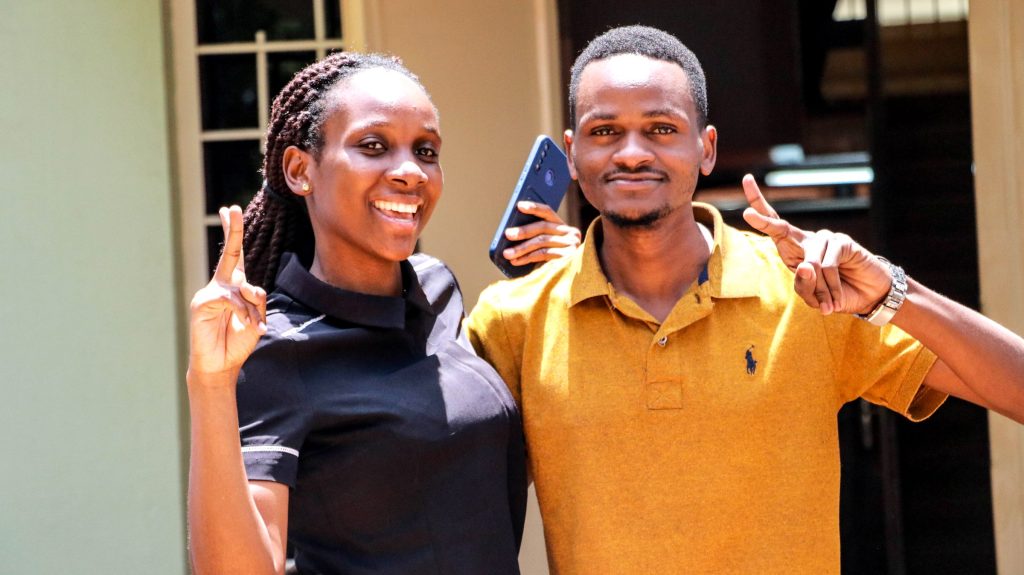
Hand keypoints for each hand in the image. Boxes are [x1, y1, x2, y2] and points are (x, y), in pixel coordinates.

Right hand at [188, 206, 266, 378]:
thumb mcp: (256, 319)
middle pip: (229, 253)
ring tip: (257, 326)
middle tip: (232, 209)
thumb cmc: (237, 342)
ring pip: (241, 287)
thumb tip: (251, 287)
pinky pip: (230, 299)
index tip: (231, 211)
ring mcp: (209, 294)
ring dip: (253, 308)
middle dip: (233, 230)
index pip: (235, 256)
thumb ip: (256, 300)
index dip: (234, 233)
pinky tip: (251, 326)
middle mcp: (221, 286)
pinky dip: (244, 312)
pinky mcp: (202, 304)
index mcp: (234, 287)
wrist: (221, 365)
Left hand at [502, 201, 581, 266]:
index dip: (534, 208)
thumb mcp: (546, 246)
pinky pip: (543, 254)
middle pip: (543, 227)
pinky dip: (527, 258)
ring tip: (507, 253)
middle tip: (508, 234)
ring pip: (541, 242)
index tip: (519, 206)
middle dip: (523, 231)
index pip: (548, 212)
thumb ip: (536, 237)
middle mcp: (571, 233)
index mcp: (563, 227)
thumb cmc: (554, 261)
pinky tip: (516, 261)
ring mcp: (571, 245)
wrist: (569, 279)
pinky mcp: (568, 257)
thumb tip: (512, 232)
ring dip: (521, 248)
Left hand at [740, 174, 890, 314]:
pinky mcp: (842, 241)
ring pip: (811, 264)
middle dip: (763, 219)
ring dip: (820, 289)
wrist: (866, 298)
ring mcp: (824, 239)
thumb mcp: (812, 297)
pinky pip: (828, 266)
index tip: (745, 194)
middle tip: (747, 213)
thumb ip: (803, 285)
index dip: (759, 210)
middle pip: (781, 226)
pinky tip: (837, 296)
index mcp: (793, 251)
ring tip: (827, 304)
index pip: (774, 228)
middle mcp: (806, 241)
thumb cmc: (833, 296)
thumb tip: (806, 265)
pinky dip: (832, 286)